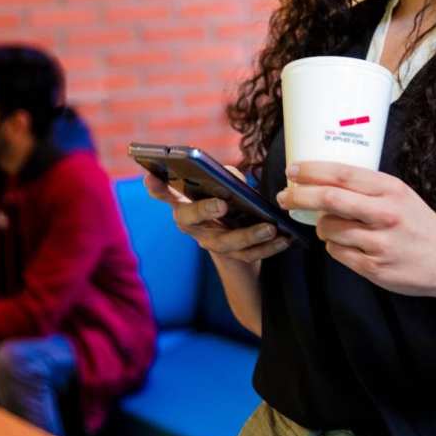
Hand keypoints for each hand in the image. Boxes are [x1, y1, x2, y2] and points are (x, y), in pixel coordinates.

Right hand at [143, 171, 290, 263]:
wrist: (242, 249)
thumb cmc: (232, 202)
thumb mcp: (230, 186)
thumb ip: (228, 178)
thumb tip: (232, 180)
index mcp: (186, 203)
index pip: (165, 193)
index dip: (156, 187)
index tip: (150, 176)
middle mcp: (192, 225)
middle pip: (189, 219)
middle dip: (204, 210)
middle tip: (221, 204)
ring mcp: (210, 243)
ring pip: (224, 243)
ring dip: (249, 235)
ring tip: (270, 228)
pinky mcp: (231, 258)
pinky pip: (248, 255)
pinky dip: (269, 247)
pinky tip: (286, 238)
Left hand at [276, 162, 435, 298]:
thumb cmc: (419, 224)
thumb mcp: (400, 195)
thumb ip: (367, 188)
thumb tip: (322, 181)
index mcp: (390, 189)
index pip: (342, 174)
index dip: (312, 171)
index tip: (292, 169)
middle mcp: (385, 214)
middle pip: (329, 199)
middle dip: (300, 196)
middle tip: (284, 196)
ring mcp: (379, 243)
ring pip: (329, 230)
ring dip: (321, 226)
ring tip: (331, 225)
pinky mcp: (375, 268)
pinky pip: (338, 253)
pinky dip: (334, 246)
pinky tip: (347, 244)